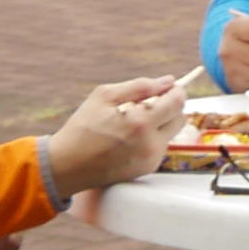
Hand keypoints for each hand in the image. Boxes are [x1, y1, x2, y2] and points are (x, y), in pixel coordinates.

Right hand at [37, 76, 191, 198]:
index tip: (169, 87)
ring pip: (170, 133)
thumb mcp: (105, 96)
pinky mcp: (148, 168)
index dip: (176, 91)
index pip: (177, 102)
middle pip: (180, 118)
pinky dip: (151, 138)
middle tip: (148, 102)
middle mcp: (151, 143)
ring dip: (160, 123)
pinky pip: (160, 146)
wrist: (68, 165)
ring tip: (132, 121)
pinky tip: (129, 137)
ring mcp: (151, 158)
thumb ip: (140, 86)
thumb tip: (168, 81)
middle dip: (170, 106)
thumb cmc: (83, 127)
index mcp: (141, 122)